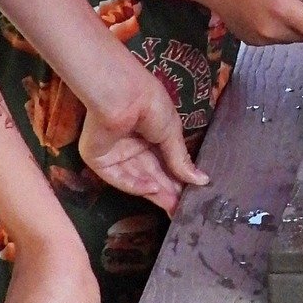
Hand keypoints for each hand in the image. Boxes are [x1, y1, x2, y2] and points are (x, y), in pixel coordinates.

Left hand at [78, 54, 205, 216]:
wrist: (122, 94)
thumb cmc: (150, 105)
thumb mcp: (172, 132)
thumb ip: (181, 160)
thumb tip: (203, 181)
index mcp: (151, 134)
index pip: (164, 162)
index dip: (177, 179)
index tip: (192, 195)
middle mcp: (133, 145)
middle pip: (151, 173)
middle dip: (167, 189)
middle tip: (183, 208)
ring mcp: (115, 154)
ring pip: (136, 178)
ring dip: (154, 191)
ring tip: (173, 205)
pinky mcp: (99, 160)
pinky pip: (118, 178)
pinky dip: (135, 185)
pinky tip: (152, 188)